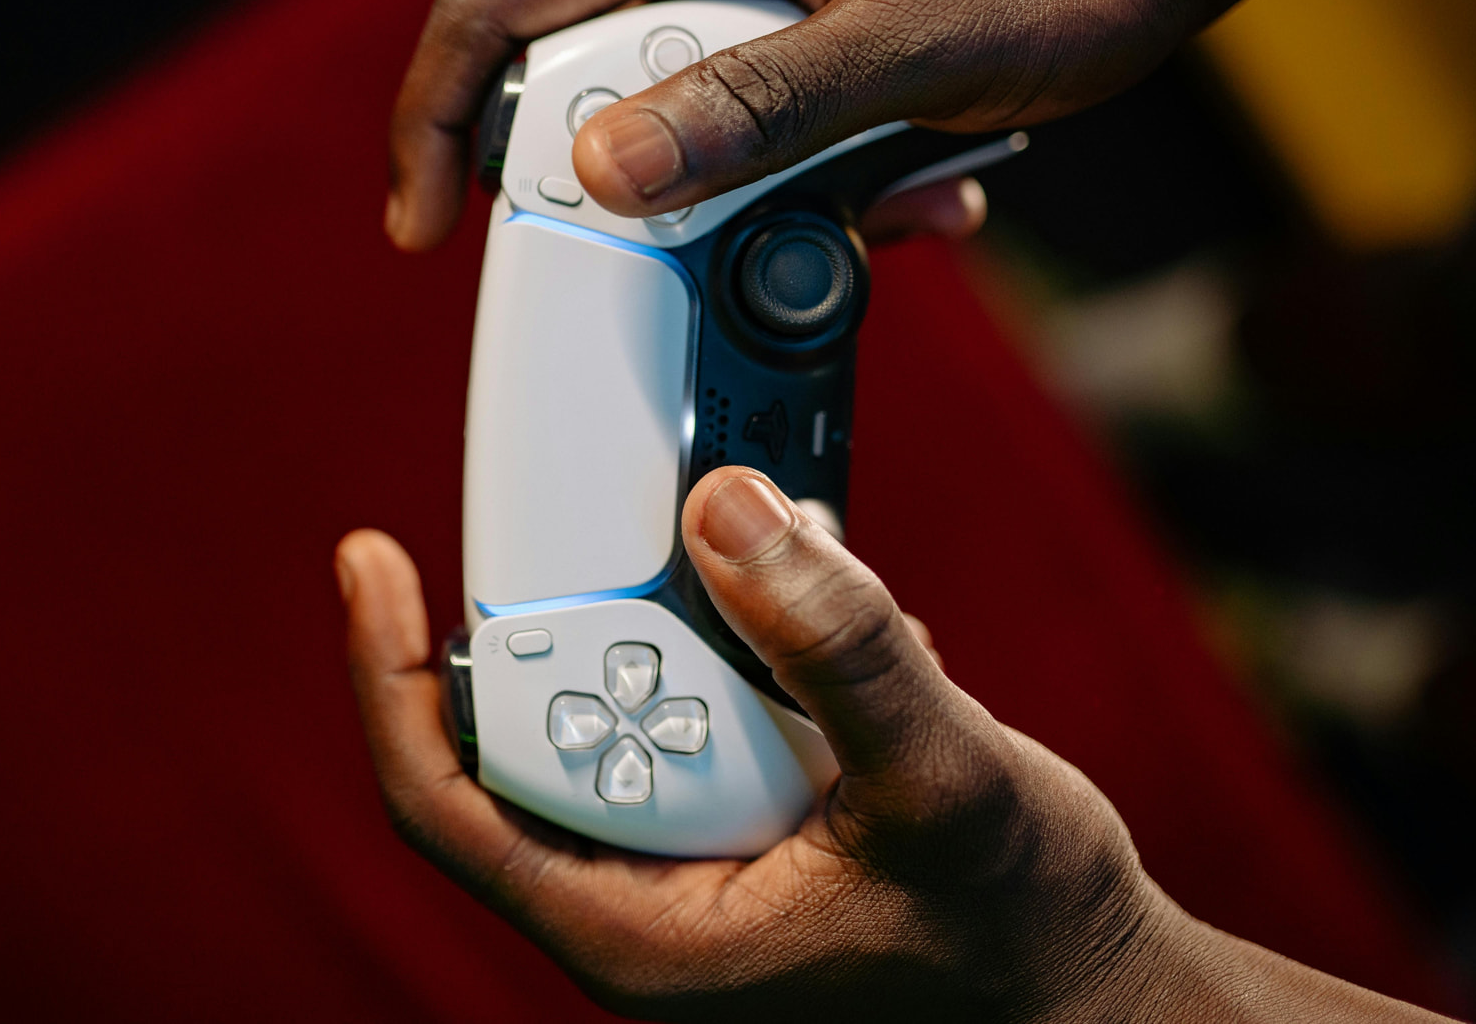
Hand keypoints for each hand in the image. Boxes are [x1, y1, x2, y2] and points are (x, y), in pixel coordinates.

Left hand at [337, 469, 1451, 1019]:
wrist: (1104, 998)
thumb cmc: (1025, 940)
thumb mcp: (945, 785)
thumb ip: (839, 648)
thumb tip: (727, 506)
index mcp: (638, 930)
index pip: (450, 802)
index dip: (391, 679)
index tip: (371, 555)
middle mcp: (647, 892)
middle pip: (532, 722)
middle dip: (570, 604)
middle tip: (617, 502)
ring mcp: (699, 851)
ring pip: (624, 696)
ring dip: (672, 605)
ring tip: (744, 535)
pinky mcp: (752, 810)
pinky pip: (704, 696)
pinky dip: (740, 628)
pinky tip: (812, 589)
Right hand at [385, 0, 1303, 252]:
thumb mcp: (915, 42)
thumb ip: (757, 105)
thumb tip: (601, 170)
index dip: (439, 114)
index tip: (426, 227)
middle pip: (563, 71)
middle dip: (606, 187)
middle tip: (666, 262)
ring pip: (663, 118)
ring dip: (734, 200)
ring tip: (864, 207)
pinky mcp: (798, 31)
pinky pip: (747, 127)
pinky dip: (802, 187)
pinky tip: (905, 192)